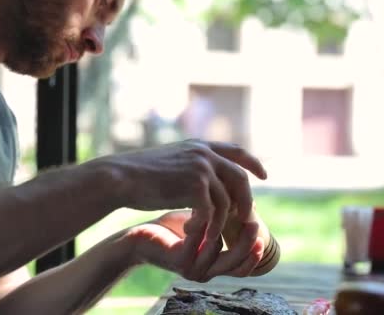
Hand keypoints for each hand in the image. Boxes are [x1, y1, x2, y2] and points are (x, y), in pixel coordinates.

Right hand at [98, 139, 266, 240]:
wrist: (120, 177)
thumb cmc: (138, 175)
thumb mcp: (170, 162)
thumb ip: (189, 166)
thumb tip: (201, 179)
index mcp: (199, 147)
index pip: (235, 151)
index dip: (252, 163)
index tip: (263, 175)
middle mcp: (204, 154)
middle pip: (239, 178)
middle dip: (246, 200)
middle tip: (246, 218)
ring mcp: (201, 168)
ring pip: (226, 201)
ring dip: (221, 223)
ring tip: (209, 236)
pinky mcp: (195, 185)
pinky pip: (212, 212)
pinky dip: (206, 227)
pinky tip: (191, 233)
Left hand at [127, 211, 263, 281]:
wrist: (137, 236)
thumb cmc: (170, 228)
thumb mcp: (203, 223)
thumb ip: (222, 220)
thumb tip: (248, 202)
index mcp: (213, 266)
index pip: (242, 267)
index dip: (254, 252)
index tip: (259, 228)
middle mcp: (205, 272)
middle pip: (235, 265)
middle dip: (247, 244)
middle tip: (254, 223)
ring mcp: (192, 269)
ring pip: (219, 254)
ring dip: (227, 233)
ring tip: (232, 212)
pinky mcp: (179, 261)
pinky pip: (199, 244)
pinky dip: (206, 227)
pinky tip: (208, 210)